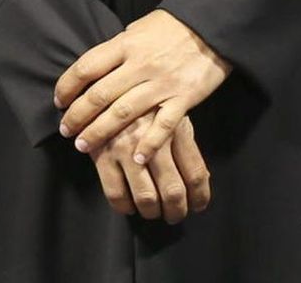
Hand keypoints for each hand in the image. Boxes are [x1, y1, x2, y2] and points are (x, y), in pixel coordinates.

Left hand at [55, 10, 230, 164]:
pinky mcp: (184, 98)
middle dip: (78, 116)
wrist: (209, 26)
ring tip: (84, 146)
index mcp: (125, 44)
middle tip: (66, 131)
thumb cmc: (169, 28)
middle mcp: (139, 64)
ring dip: (100, 132)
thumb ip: (116, 51)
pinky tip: (135, 160)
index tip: (58, 101)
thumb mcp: (136, 29)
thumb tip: (92, 71)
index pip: (87, 67)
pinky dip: (149, 144)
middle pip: (100, 94)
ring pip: (124, 112)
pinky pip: (163, 126)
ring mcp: (161, 83)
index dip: (68, 86)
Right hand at [90, 113, 210, 223]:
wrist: (102, 87)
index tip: (197, 204)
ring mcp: (124, 147)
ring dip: (153, 212)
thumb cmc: (142, 101)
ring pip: (146, 198)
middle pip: (173, 190)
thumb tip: (198, 180)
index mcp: (173, 126)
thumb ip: (183, 143)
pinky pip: (116, 194)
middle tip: (175, 213)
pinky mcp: (101, 154)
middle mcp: (150, 138)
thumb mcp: (169, 111)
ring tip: (153, 210)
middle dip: (177, 211)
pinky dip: (126, 207)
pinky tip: (130, 203)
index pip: (195, 173)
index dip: (200, 197)